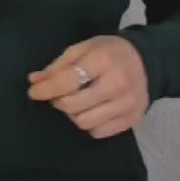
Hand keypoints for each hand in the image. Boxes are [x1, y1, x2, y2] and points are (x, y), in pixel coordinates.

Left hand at [27, 36, 148, 137]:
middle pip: (72, 105)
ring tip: (76, 102)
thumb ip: (58, 66)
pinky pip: (99, 132)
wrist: (146, 60)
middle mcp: (117, 83)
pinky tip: (91, 110)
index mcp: (103, 60)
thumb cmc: (109, 51)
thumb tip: (34, 81)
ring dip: (72, 114)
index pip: (67, 81)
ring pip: (84, 122)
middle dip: (58, 101)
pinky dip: (89, 124)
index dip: (45, 89)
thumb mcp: (83, 48)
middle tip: (58, 94)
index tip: (33, 92)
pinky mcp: (132, 118)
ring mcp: (127, 103)